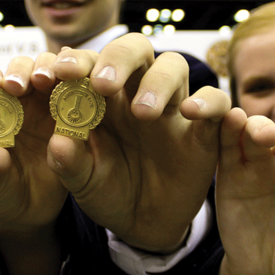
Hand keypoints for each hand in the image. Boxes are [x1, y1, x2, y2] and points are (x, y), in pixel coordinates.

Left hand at [0, 56, 66, 274]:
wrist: (29, 215)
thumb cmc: (0, 196)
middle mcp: (18, 102)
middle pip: (21, 71)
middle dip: (27, 70)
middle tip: (36, 80)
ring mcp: (47, 107)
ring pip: (52, 74)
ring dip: (57, 71)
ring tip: (61, 79)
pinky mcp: (73, 116)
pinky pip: (80, 95)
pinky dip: (85, 87)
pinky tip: (92, 90)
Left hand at [47, 33, 230, 252]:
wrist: (143, 224)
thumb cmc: (108, 191)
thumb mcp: (82, 181)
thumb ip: (68, 161)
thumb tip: (58, 140)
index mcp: (103, 97)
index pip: (92, 62)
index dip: (78, 60)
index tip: (62, 72)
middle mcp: (137, 92)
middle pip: (136, 49)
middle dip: (119, 58)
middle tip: (103, 84)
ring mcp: (173, 107)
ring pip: (174, 66)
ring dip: (158, 80)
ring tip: (143, 112)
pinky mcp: (203, 130)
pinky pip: (216, 101)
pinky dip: (208, 101)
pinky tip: (191, 113)